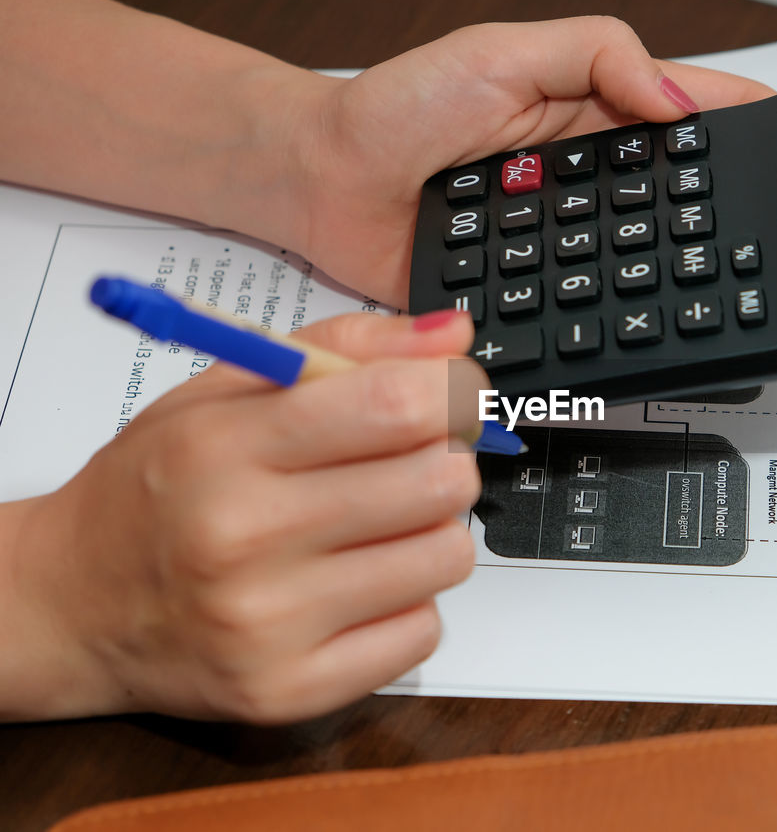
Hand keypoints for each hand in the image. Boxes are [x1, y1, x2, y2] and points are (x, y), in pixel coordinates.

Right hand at [7, 310, 483, 722]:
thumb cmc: (157, 488)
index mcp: (227, 447)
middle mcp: (245, 537)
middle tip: (410, 464)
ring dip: (432, 534)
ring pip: (445, 558)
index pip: (396, 406)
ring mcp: (269, 624)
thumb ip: (346, 348)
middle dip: (444, 462)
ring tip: (377, 527)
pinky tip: (357, 587)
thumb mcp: (225, 389)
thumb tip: (454, 336)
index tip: (450, 396)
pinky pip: (423, 633)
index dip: (450, 393)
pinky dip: (408, 604)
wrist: (72, 604)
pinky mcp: (290, 690)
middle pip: (438, 483)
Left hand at [285, 16, 773, 304]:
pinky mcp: (528, 289)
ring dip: (673, 270)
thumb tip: (674, 103)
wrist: (324, 182)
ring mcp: (560, 238)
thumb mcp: (503, 50)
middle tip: (762, 232)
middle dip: (717, 214)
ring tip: (719, 280)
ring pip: (640, 258)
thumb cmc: (398, 108)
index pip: (688, 119)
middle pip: (677, 199)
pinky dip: (612, 312)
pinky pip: (583, 304)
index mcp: (593, 111)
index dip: (741, 131)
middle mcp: (585, 180)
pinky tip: (640, 317)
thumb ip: (595, 54)